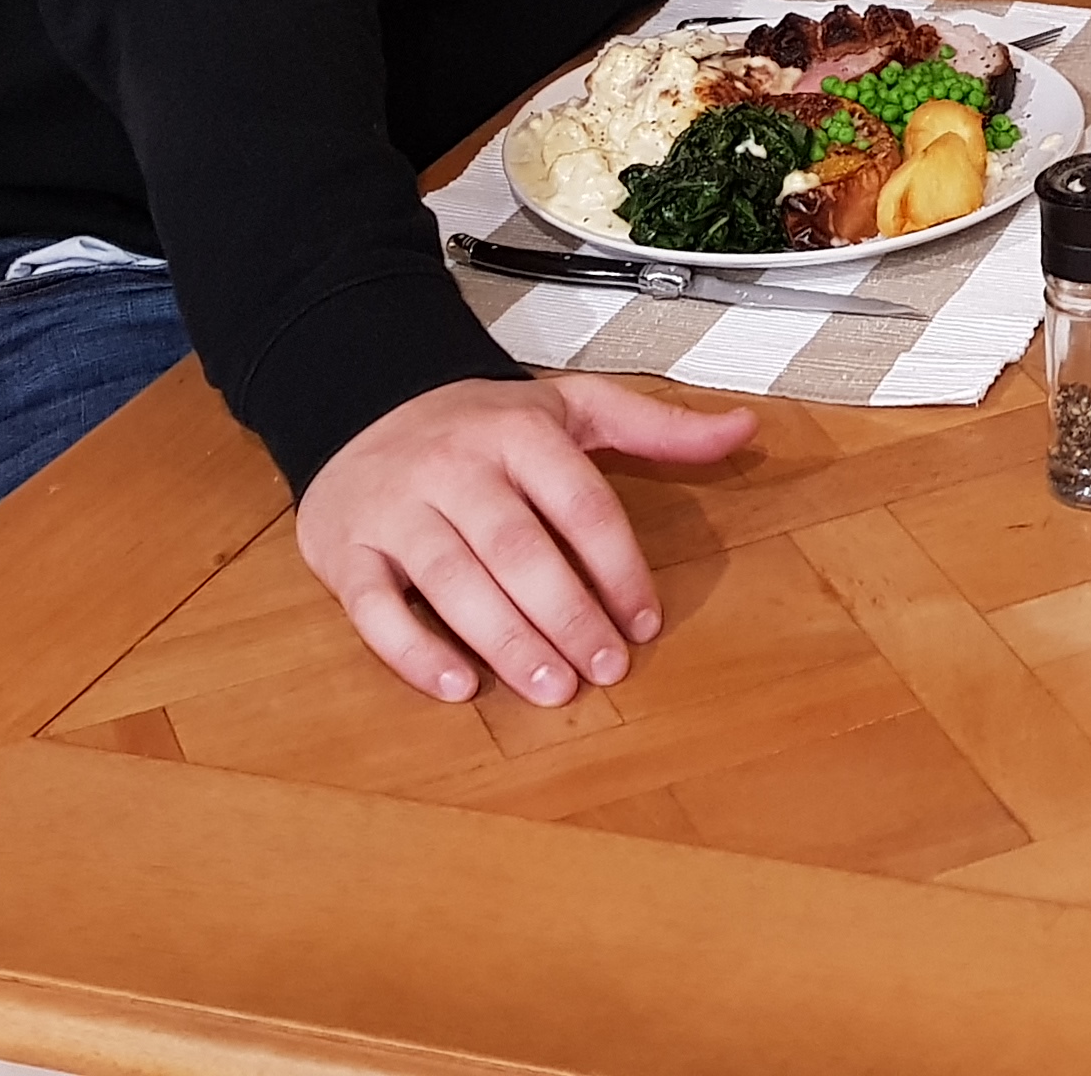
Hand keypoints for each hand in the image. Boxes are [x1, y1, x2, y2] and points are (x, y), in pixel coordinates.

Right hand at [298, 373, 753, 703]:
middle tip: (604, 669)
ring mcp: (397, 509)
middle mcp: (455, 467)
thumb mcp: (571, 407)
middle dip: (567, 615)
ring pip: (453, 580)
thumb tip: (744, 429)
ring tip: (551, 686)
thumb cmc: (481, 424)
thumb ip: (656, 426)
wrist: (361, 403)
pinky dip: (415, 651)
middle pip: (518, 549)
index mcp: (519, 432)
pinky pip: (375, 608)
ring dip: (506, 640)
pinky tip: (459, 684)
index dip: (618, 567)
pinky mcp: (346, 550)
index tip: (645, 621)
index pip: (580, 504)